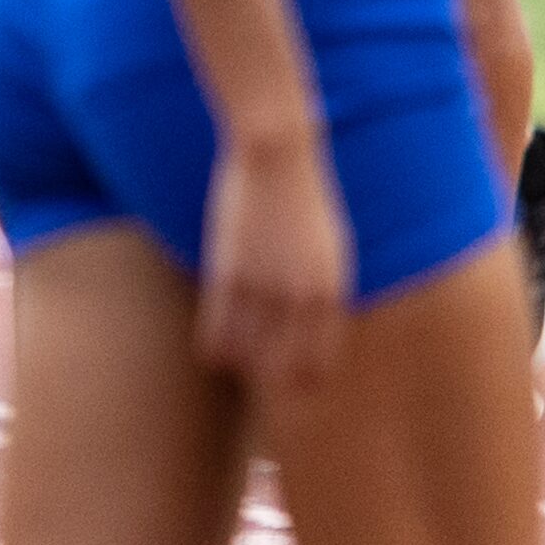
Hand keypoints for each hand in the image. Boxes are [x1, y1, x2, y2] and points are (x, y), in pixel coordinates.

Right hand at [195, 125, 350, 393]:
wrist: (278, 156)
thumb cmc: (305, 199)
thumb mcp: (331, 248)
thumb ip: (324, 287)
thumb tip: (315, 320)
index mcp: (332, 290)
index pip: (319, 358)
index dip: (305, 379)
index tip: (295, 387)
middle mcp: (301, 296)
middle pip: (282, 363)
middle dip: (272, 378)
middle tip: (262, 386)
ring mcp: (263, 285)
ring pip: (247, 350)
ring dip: (241, 364)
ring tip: (235, 368)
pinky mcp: (228, 271)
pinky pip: (218, 328)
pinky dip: (215, 347)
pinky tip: (213, 354)